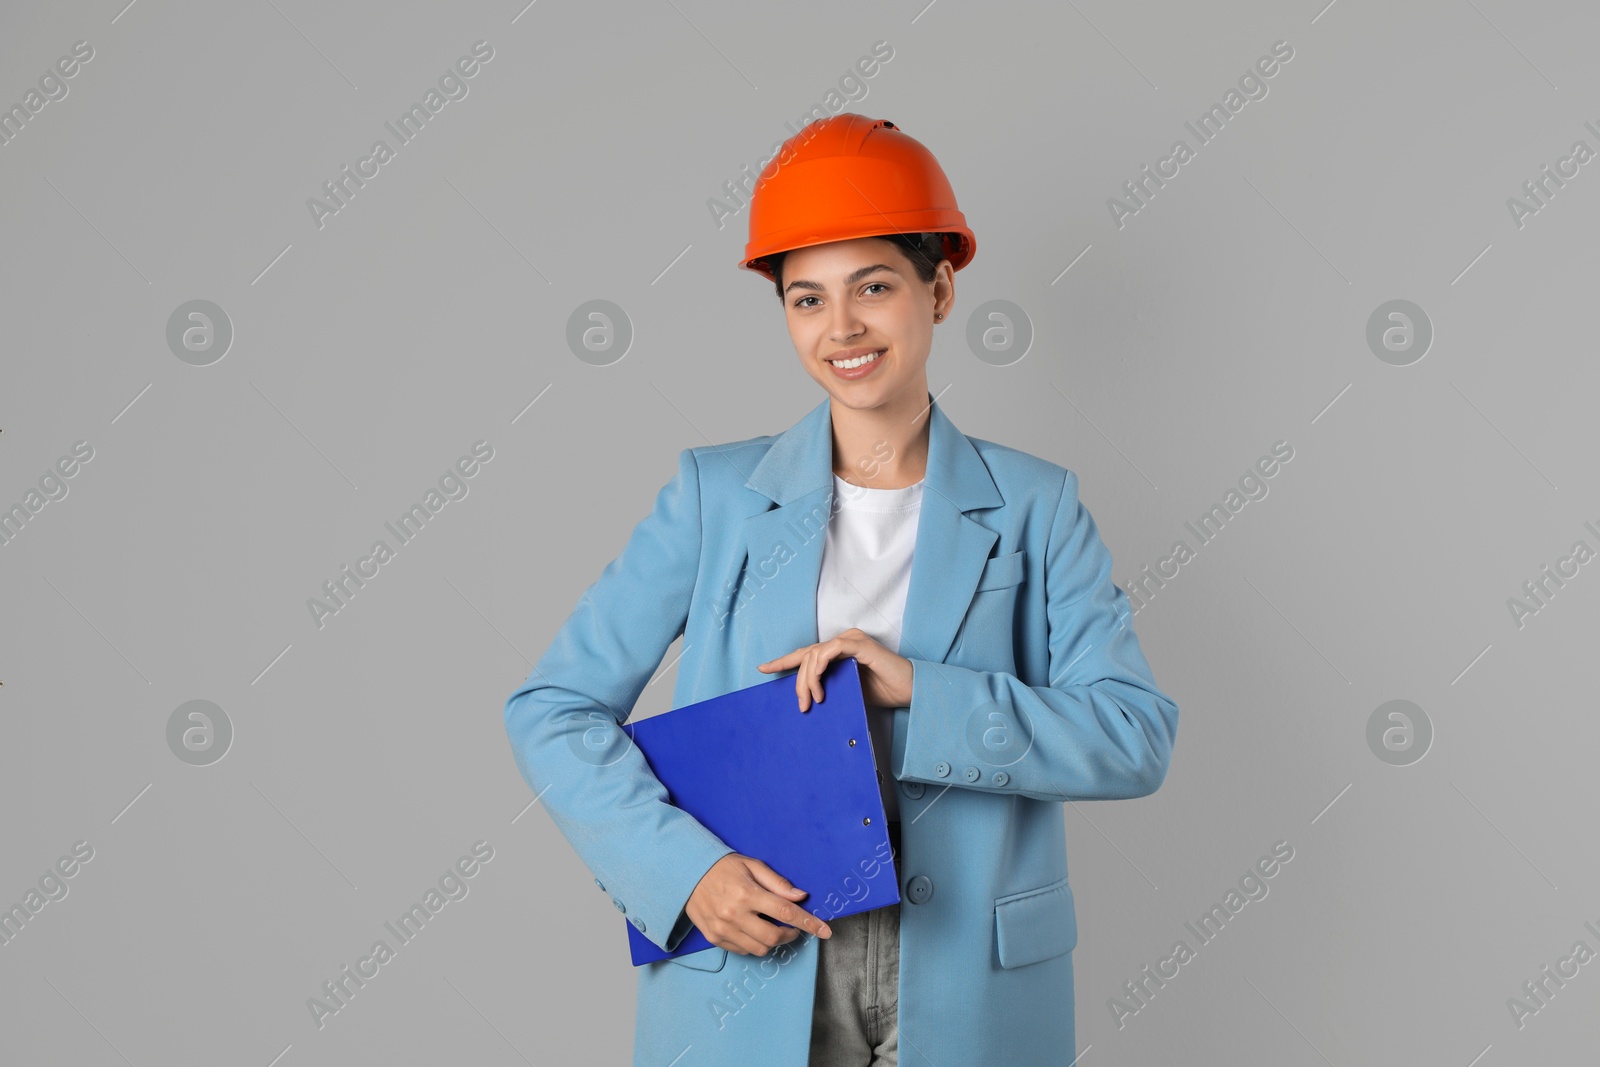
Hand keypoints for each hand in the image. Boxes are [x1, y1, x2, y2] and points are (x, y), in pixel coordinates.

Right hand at [684, 853, 831, 954]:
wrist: (686, 874)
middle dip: (790, 935)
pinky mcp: (714, 938)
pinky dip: (754, 944)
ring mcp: (723, 929)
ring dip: (772, 941)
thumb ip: (777, 883)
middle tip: (792, 927)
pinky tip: (752, 929)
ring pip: (759, 949)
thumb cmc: (722, 867)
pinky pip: (743, 951)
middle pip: (774, 938)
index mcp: (747, 893)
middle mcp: (735, 914)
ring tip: (770, 927)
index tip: (825, 931)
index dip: (809, 924)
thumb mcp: (752, 866)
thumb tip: (801, 897)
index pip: (786, 913)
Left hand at [757, 628, 913, 711]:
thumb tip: (807, 697)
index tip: (763, 669)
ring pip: (815, 654)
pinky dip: (820, 666)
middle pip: (807, 656)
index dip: (783, 661)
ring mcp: (850, 640)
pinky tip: (819, 684)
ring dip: (809, 679)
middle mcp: (842, 641)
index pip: (806, 654)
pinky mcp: (859, 644)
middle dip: (799, 682)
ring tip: (813, 700)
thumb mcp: (847, 691)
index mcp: (838, 652)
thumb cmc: (883, 692)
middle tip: (801, 705)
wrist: (909, 691)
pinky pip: (830, 650)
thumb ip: (829, 687)